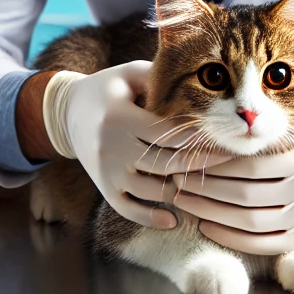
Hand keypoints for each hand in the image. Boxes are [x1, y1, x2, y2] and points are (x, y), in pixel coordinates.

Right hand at [43, 62, 233, 229]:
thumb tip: (198, 86)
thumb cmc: (109, 88)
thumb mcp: (131, 74)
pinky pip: (128, 210)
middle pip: (165, 163)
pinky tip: (173, 219)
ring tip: (206, 181)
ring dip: (181, 188)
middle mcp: (112, 147)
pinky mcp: (103, 188)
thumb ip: (160, 78)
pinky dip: (151, 218)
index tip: (221, 135)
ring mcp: (107, 172)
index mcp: (120, 116)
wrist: (67, 112)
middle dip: (199, 162)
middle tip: (227, 159)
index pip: (167, 133)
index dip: (196, 136)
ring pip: (152, 189)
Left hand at [168, 118, 293, 254]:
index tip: (189, 160)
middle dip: (207, 188)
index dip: (216, 165)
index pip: (251, 165)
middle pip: (246, 195)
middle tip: (178, 180)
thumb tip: (235, 104)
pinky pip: (263, 244)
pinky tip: (208, 225)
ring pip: (251, 222)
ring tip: (186, 200)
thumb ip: (278, 114)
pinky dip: (232, 238)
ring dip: (212, 213)